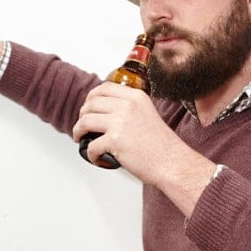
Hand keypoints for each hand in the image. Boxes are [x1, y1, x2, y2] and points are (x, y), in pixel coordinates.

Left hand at [73, 82, 215, 215]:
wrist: (172, 162)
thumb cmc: (161, 145)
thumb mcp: (147, 113)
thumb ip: (129, 108)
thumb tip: (105, 110)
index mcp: (136, 97)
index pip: (104, 88)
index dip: (91, 97)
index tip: (87, 107)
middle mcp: (127, 106)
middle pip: (91, 103)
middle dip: (82, 115)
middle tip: (82, 126)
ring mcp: (120, 122)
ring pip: (85, 121)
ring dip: (78, 131)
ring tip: (81, 139)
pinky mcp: (115, 141)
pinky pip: (91, 146)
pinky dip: (90, 154)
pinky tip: (97, 158)